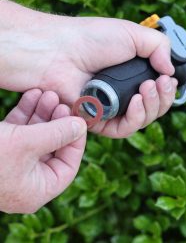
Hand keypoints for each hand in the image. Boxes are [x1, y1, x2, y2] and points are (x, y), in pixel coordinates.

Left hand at [0, 0, 176, 137]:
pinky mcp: (101, 121)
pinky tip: (136, 101)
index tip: (169, 79)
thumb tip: (170, 70)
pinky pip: (124, 129)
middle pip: (154, 108)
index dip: (167, 89)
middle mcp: (124, 94)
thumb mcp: (132, 34)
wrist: (61, 52)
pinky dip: (136, 117)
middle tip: (161, 82)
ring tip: (148, 88)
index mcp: (132, 76)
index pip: (157, 91)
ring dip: (152, 106)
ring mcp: (113, 109)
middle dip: (163, 98)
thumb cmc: (92, 40)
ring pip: (143, 120)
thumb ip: (159, 47)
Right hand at [0, 89, 86, 212]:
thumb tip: (81, 126)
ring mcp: (14, 163)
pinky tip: (33, 95)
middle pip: (53, 147)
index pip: (68, 165)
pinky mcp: (2, 147)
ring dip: (43, 113)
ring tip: (48, 94)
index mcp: (37, 190)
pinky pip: (21, 129)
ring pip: (38, 135)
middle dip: (58, 121)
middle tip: (61, 102)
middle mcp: (27, 179)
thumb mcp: (25, 144)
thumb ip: (57, 135)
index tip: (78, 120)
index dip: (76, 141)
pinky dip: (26, 112)